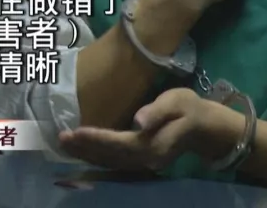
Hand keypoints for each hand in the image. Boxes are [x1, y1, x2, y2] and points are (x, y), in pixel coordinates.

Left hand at [58, 88, 218, 171]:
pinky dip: (95, 158)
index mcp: (154, 144)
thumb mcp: (178, 101)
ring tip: (65, 145)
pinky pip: (113, 163)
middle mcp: (147, 160)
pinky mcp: (140, 162)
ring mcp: (143, 164)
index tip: (76, 132)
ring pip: (110, 163)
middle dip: (85, 148)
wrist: (205, 128)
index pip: (120, 143)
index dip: (97, 139)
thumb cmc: (190, 108)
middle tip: (61, 138)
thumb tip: (138, 121)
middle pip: (110, 156)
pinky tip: (81, 151)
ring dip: (86, 155)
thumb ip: (158, 111)